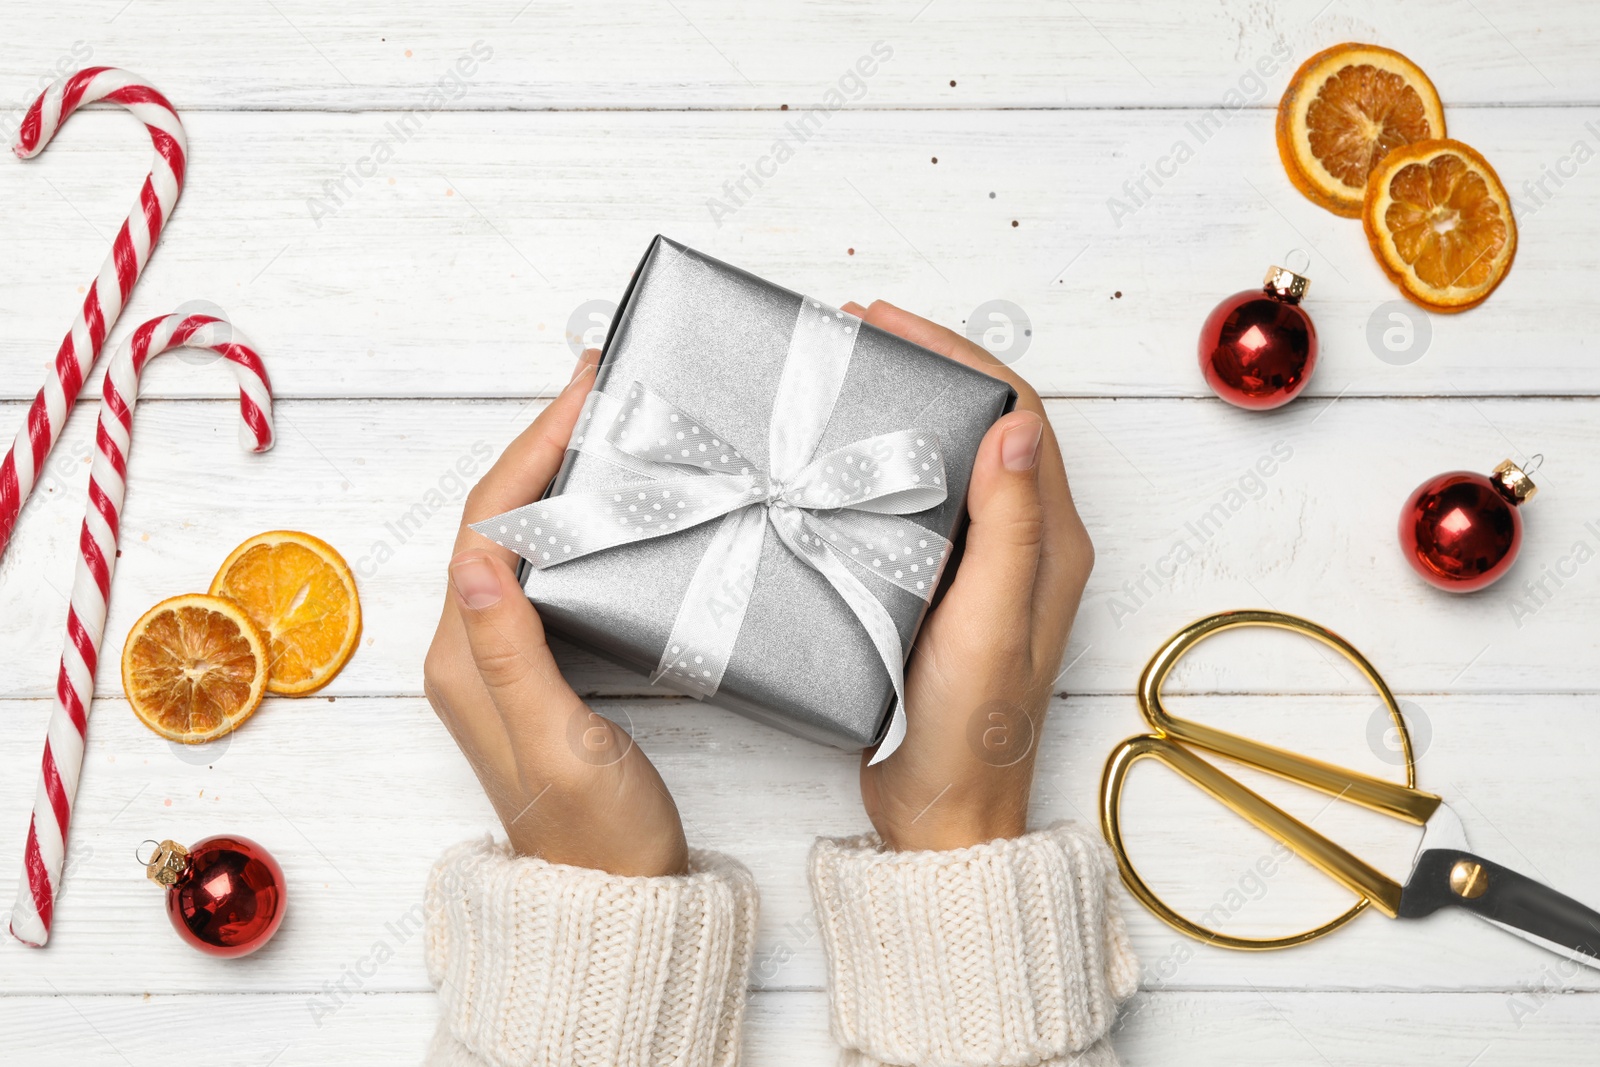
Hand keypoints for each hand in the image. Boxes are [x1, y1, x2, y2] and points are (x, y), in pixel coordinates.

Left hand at [423, 350, 688, 876]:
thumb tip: (474, 555)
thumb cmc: (596, 835)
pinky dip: (575, 518)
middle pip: (496, 516)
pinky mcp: (537, 667)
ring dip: (558, 473)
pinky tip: (613, 501)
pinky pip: (546, 568)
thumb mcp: (558, 741)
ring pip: (522, 536)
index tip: (582, 393)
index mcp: (463, 658)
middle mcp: (470, 648)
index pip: (487, 523)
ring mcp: (502, 657)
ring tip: (610, 423)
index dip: (532, 449)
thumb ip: (510, 650)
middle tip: (600, 386)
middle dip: (544, 443)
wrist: (614, 900)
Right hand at [842, 300, 1093, 852]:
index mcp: (1051, 542)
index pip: (1017, 417)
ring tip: (842, 382)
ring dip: (905, 411)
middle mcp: (1026, 544)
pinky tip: (841, 461)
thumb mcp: (991, 624)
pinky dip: (886, 466)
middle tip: (856, 336)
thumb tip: (1018, 427)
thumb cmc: (970, 731)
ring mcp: (984, 567)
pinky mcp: (943, 589)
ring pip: (952, 460)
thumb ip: (1012, 529)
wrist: (940, 814)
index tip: (890, 325)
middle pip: (985, 425)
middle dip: (927, 367)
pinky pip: (923, 505)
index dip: (959, 356)